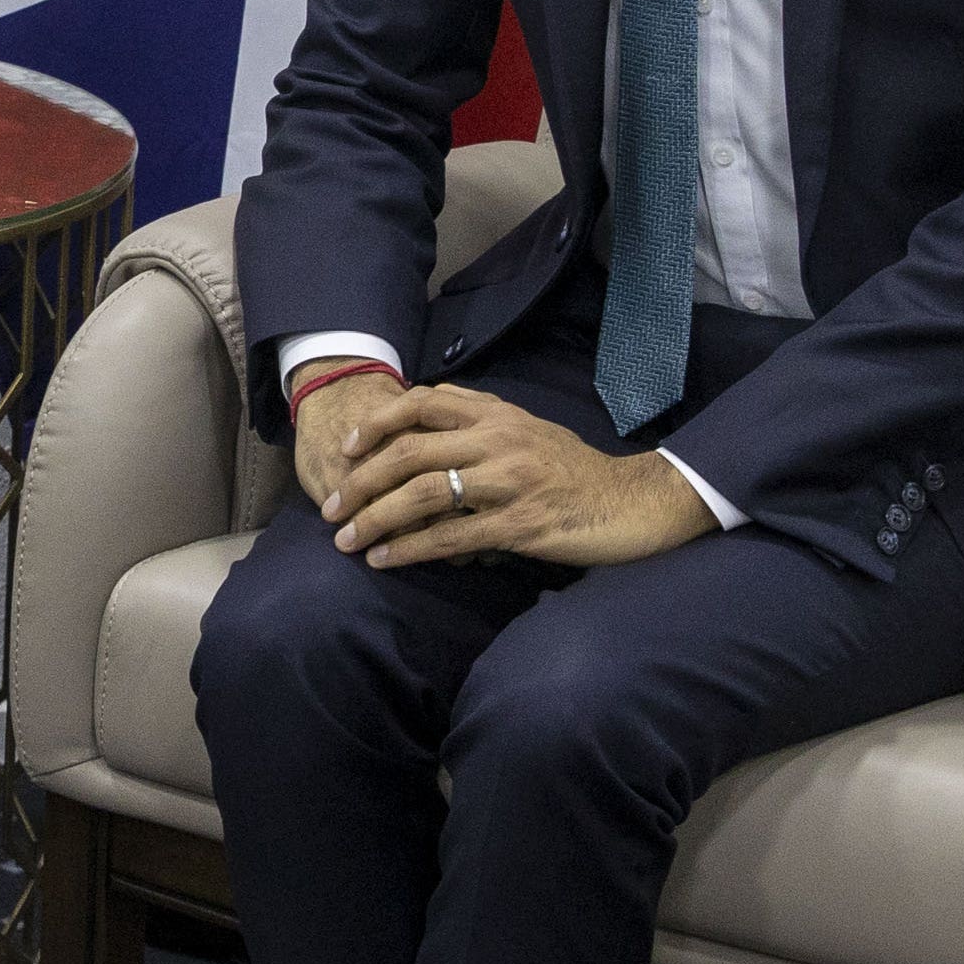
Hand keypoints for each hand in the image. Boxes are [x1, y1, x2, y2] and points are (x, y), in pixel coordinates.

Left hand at [316, 380, 715, 570]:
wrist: (633, 503)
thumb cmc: (574, 471)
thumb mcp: (528, 431)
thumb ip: (479, 424)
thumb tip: (420, 430)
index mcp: (498, 413)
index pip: (423, 402)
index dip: (378, 423)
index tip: (348, 449)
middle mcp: (500, 440)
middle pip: (409, 452)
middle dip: (360, 482)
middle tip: (330, 508)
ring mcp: (510, 482)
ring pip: (423, 494)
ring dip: (375, 519)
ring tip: (346, 540)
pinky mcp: (520, 524)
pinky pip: (452, 537)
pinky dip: (411, 550)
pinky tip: (385, 561)